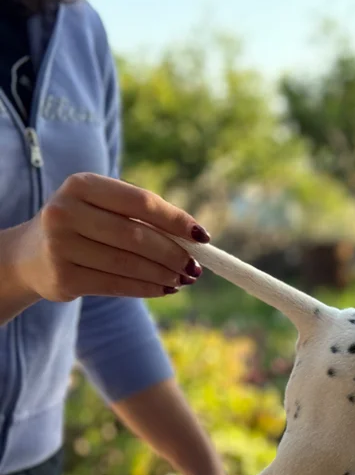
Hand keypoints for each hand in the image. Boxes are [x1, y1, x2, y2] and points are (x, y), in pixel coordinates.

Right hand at [3, 172, 210, 305]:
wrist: (31, 256)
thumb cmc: (84, 226)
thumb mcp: (104, 209)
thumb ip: (143, 218)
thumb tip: (195, 239)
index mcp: (82, 185)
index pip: (141, 202)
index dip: (176, 220)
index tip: (203, 236)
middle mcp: (66, 212)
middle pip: (137, 236)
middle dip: (174, 254)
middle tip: (195, 267)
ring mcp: (61, 246)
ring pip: (129, 264)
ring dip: (164, 274)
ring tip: (184, 278)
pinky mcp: (63, 278)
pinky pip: (117, 285)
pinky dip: (147, 288)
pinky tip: (165, 289)